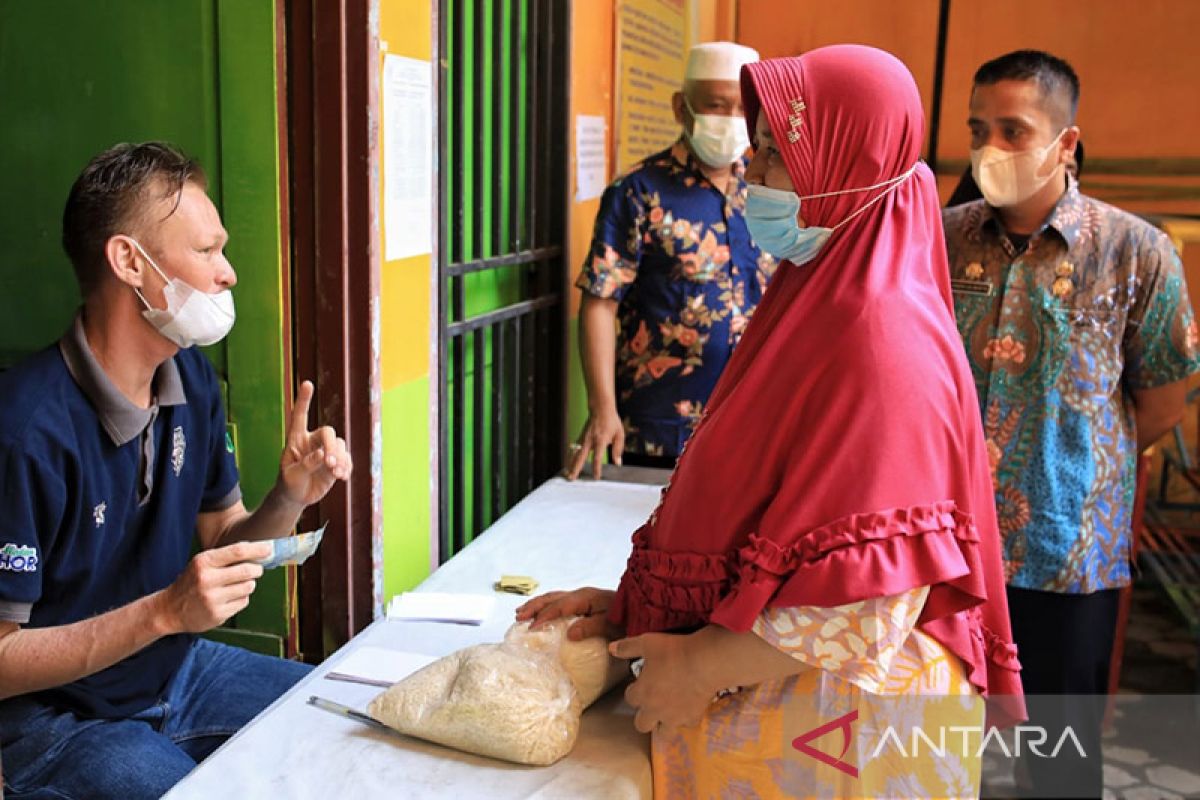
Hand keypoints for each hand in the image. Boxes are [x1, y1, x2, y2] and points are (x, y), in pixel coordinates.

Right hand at [158, 541, 270, 633]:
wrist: (169, 610)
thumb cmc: (191, 582)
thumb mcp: (202, 564)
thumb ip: (225, 557)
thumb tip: (256, 549)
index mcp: (203, 562)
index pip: (237, 551)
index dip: (258, 549)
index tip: (269, 549)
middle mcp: (207, 580)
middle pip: (247, 570)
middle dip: (257, 569)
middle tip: (256, 569)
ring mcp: (212, 599)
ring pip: (248, 587)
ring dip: (248, 585)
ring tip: (236, 586)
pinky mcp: (218, 614)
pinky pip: (243, 602)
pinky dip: (241, 599)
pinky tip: (228, 599)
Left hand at [278, 380, 352, 506]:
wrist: (296, 496)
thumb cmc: (289, 483)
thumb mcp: (291, 475)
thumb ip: (306, 464)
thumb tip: (323, 455)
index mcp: (296, 439)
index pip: (300, 416)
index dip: (303, 400)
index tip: (308, 384)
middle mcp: (313, 441)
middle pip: (328, 433)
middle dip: (332, 446)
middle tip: (330, 463)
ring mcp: (326, 451)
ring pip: (340, 446)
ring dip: (340, 458)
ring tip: (336, 473)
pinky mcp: (336, 463)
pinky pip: (347, 460)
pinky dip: (347, 467)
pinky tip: (342, 477)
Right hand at [515, 587, 620, 640]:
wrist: (644, 610)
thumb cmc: (628, 619)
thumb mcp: (611, 625)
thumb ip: (591, 627)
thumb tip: (569, 634)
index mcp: (585, 598)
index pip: (558, 607)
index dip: (543, 616)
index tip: (531, 628)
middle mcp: (581, 594)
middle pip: (552, 598)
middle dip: (534, 607)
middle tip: (518, 617)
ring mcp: (582, 597)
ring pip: (554, 598)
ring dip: (537, 604)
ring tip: (522, 612)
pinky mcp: (585, 602)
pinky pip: (560, 601)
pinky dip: (547, 606)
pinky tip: (543, 612)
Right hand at [565, 407, 624, 479]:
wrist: (600, 408)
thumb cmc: (612, 422)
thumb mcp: (619, 435)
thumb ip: (618, 450)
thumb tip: (617, 463)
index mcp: (600, 440)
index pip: (597, 458)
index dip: (596, 469)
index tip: (596, 478)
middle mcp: (590, 440)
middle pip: (580, 457)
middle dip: (575, 468)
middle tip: (571, 478)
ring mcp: (583, 439)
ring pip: (575, 454)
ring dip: (570, 465)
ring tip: (567, 475)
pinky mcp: (581, 438)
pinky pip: (575, 450)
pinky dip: (571, 458)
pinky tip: (569, 465)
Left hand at [610, 632, 715, 732]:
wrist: (704, 662)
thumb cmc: (673, 651)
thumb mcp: (647, 643)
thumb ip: (627, 647)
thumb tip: (610, 648)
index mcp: (642, 693)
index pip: (630, 699)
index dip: (634, 691)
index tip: (640, 684)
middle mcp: (655, 710)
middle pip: (642, 724)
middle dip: (644, 716)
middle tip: (652, 703)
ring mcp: (674, 717)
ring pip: (664, 734)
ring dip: (663, 726)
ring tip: (667, 715)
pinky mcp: (693, 717)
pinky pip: (688, 724)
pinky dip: (687, 719)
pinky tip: (689, 709)